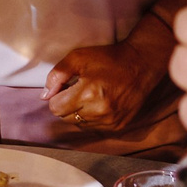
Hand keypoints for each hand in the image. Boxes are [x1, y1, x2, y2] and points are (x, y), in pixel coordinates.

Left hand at [43, 19, 178, 135]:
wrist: (141, 64)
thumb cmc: (109, 58)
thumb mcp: (78, 57)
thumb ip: (57, 75)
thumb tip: (45, 95)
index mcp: (87, 94)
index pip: (56, 108)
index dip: (57, 96)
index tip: (67, 86)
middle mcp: (99, 111)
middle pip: (65, 118)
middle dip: (66, 104)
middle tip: (78, 89)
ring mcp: (110, 121)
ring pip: (79, 125)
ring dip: (79, 113)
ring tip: (91, 96)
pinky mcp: (118, 126)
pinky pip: (94, 128)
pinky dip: (93, 118)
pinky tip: (100, 103)